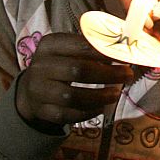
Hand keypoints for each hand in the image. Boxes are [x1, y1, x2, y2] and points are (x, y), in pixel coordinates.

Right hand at [15, 33, 134, 130]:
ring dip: (99, 96)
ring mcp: (37, 90)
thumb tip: (127, 49)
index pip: (82, 46)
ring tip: (116, 93)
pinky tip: (101, 107)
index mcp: (50, 44)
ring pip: (71, 96)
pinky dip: (87, 112)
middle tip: (128, 75)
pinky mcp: (40, 110)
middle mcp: (40, 66)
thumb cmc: (61, 63)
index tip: (125, 56)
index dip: (106, 51)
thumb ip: (94, 47)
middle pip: (78, 70)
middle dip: (108, 74)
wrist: (31, 88)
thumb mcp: (70, 50)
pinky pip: (66, 115)